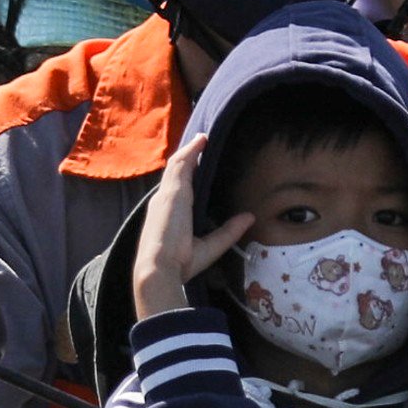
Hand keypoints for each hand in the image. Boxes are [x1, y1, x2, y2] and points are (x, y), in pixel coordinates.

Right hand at [134, 133, 253, 318]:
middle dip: (186, 158)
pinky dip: (190, 152)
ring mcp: (166, 195)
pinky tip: (201, 141)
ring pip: (177, 165)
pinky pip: (181, 165)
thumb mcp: (210, 246)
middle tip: (199, 145)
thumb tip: (249, 218)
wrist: (158, 269)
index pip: (176, 189)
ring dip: (189, 151)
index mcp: (168, 215)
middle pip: (174, 173)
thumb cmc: (178, 263)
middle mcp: (163, 202)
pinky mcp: (173, 192)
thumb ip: (228, 231)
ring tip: (202, 139)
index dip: (184, 176)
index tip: (195, 167)